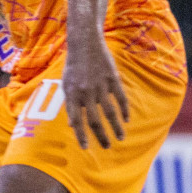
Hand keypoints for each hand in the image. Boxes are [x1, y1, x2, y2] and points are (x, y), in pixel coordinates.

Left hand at [62, 35, 128, 150]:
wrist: (85, 44)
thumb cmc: (73, 67)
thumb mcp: (65, 84)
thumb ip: (70, 104)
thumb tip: (72, 125)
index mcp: (71, 95)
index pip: (76, 121)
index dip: (80, 136)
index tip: (85, 148)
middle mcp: (85, 92)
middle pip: (94, 120)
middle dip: (101, 136)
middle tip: (106, 147)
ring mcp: (100, 86)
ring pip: (110, 112)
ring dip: (115, 127)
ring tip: (120, 138)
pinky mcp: (112, 79)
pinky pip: (120, 98)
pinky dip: (124, 110)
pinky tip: (126, 120)